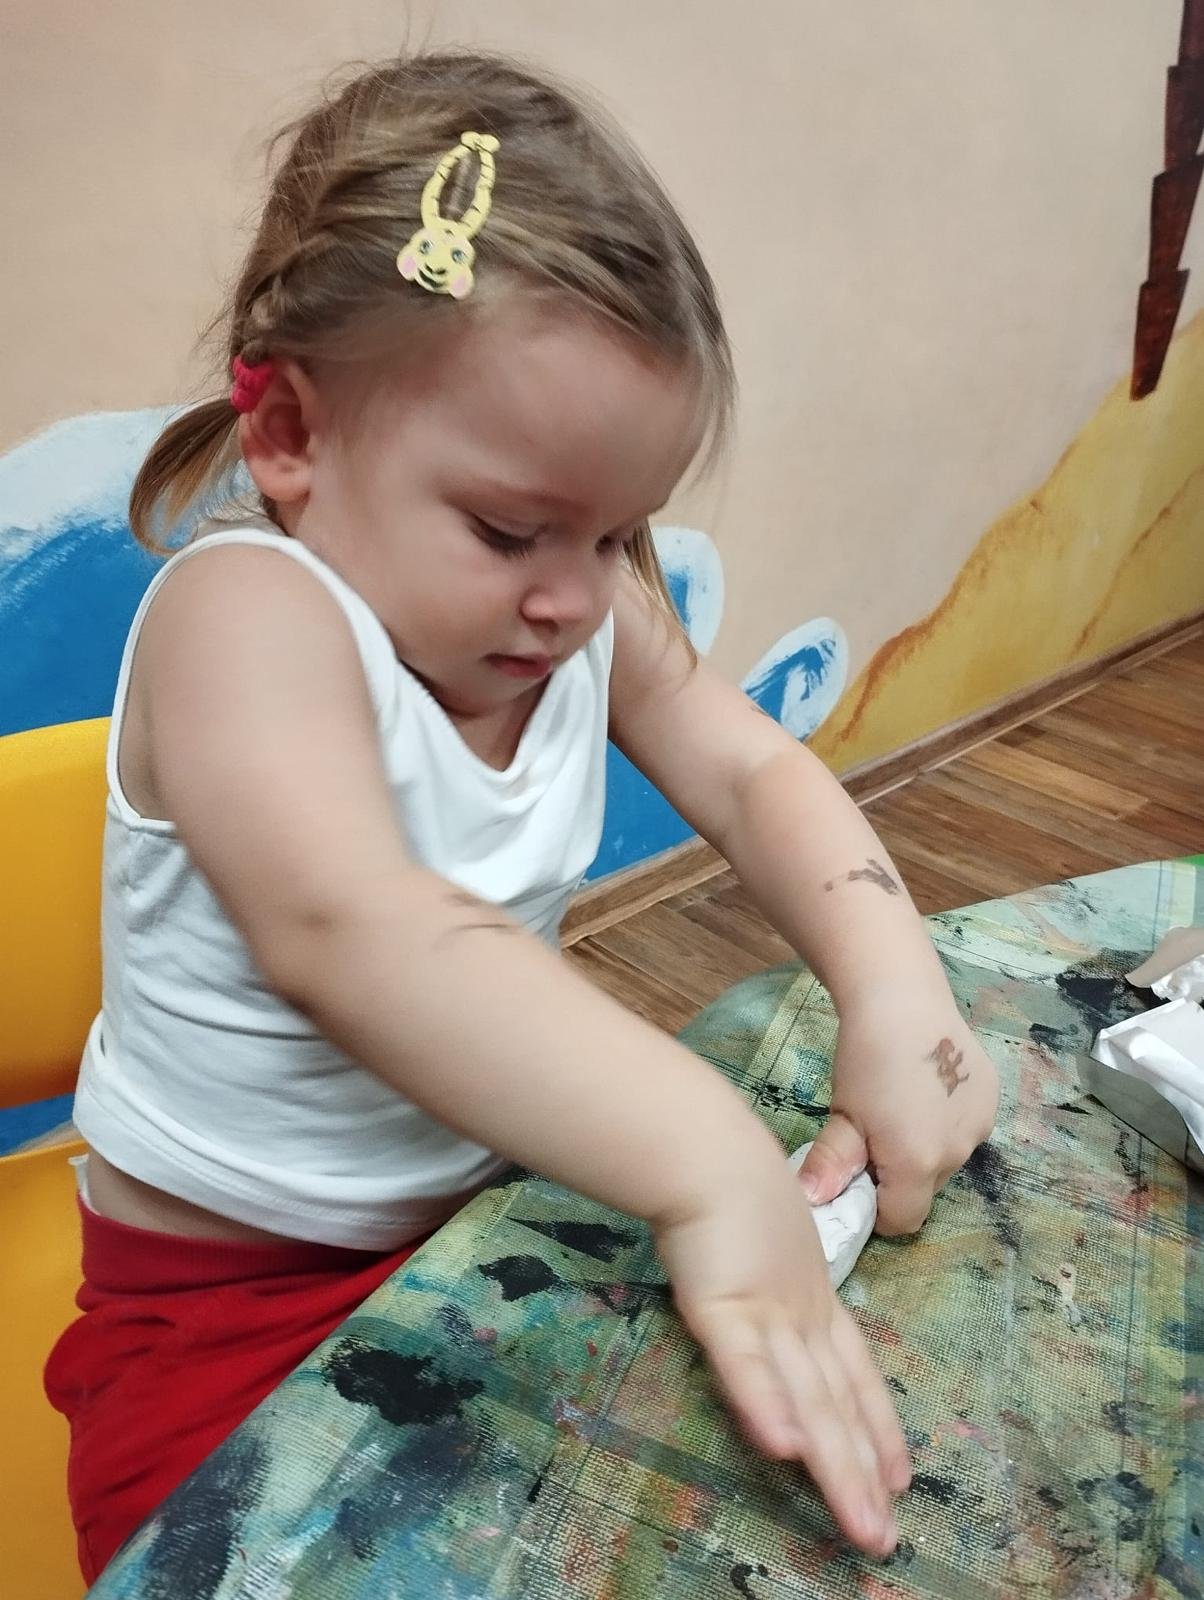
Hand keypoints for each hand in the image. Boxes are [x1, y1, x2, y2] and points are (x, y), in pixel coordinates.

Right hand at [654, 1150, 910, 1556]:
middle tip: (887, 1537)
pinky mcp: (721, 1309)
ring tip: (863, 1524)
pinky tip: (785, 1451)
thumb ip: (768, 1290)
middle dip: (863, 1474)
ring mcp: (765, 1314)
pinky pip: (745, 1365)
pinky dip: (765, 1406)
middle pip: (839, 1404)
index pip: (854, 1373)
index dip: (878, 1426)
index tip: (902, 1476)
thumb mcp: (760, 1244)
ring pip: (808, 1402)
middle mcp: (799, 1316)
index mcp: (811, 1298)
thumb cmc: (726, 1182)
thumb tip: (780, 1329)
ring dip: (837, 1467)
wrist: (703, 1145)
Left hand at [799, 981, 998, 1234]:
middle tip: (875, 1131)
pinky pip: (965, 1128)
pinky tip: (926, 1087)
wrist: (903, 997)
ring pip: (948, 1158)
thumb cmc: (866, 1059)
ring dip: (926, 1146)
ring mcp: (981, 1125)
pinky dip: (946, 1120)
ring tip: (900, 1103)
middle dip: (900, 1174)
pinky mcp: (992, 1099)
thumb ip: (831, 1166)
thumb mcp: (844, 1114)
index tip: (861, 1173)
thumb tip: (809, 1203)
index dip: (877, 1206)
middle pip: (925, 1188)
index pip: (903, 1220)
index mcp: (919, 1164)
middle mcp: (959, 1153)